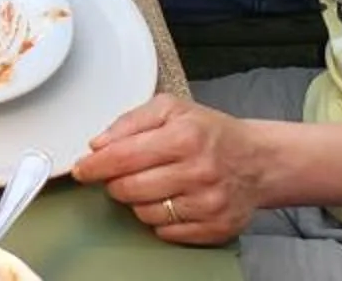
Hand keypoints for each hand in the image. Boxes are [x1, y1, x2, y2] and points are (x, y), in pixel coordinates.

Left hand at [72, 94, 268, 245]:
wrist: (258, 161)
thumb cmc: (210, 133)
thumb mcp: (171, 109)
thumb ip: (130, 121)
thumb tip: (98, 144)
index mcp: (184, 136)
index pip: (122, 157)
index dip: (94, 166)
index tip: (82, 169)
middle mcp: (199, 171)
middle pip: (129, 189)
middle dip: (115, 183)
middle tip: (121, 174)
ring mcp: (209, 203)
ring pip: (145, 213)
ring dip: (138, 201)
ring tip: (154, 183)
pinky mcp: (216, 228)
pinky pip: (166, 232)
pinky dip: (160, 218)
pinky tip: (172, 200)